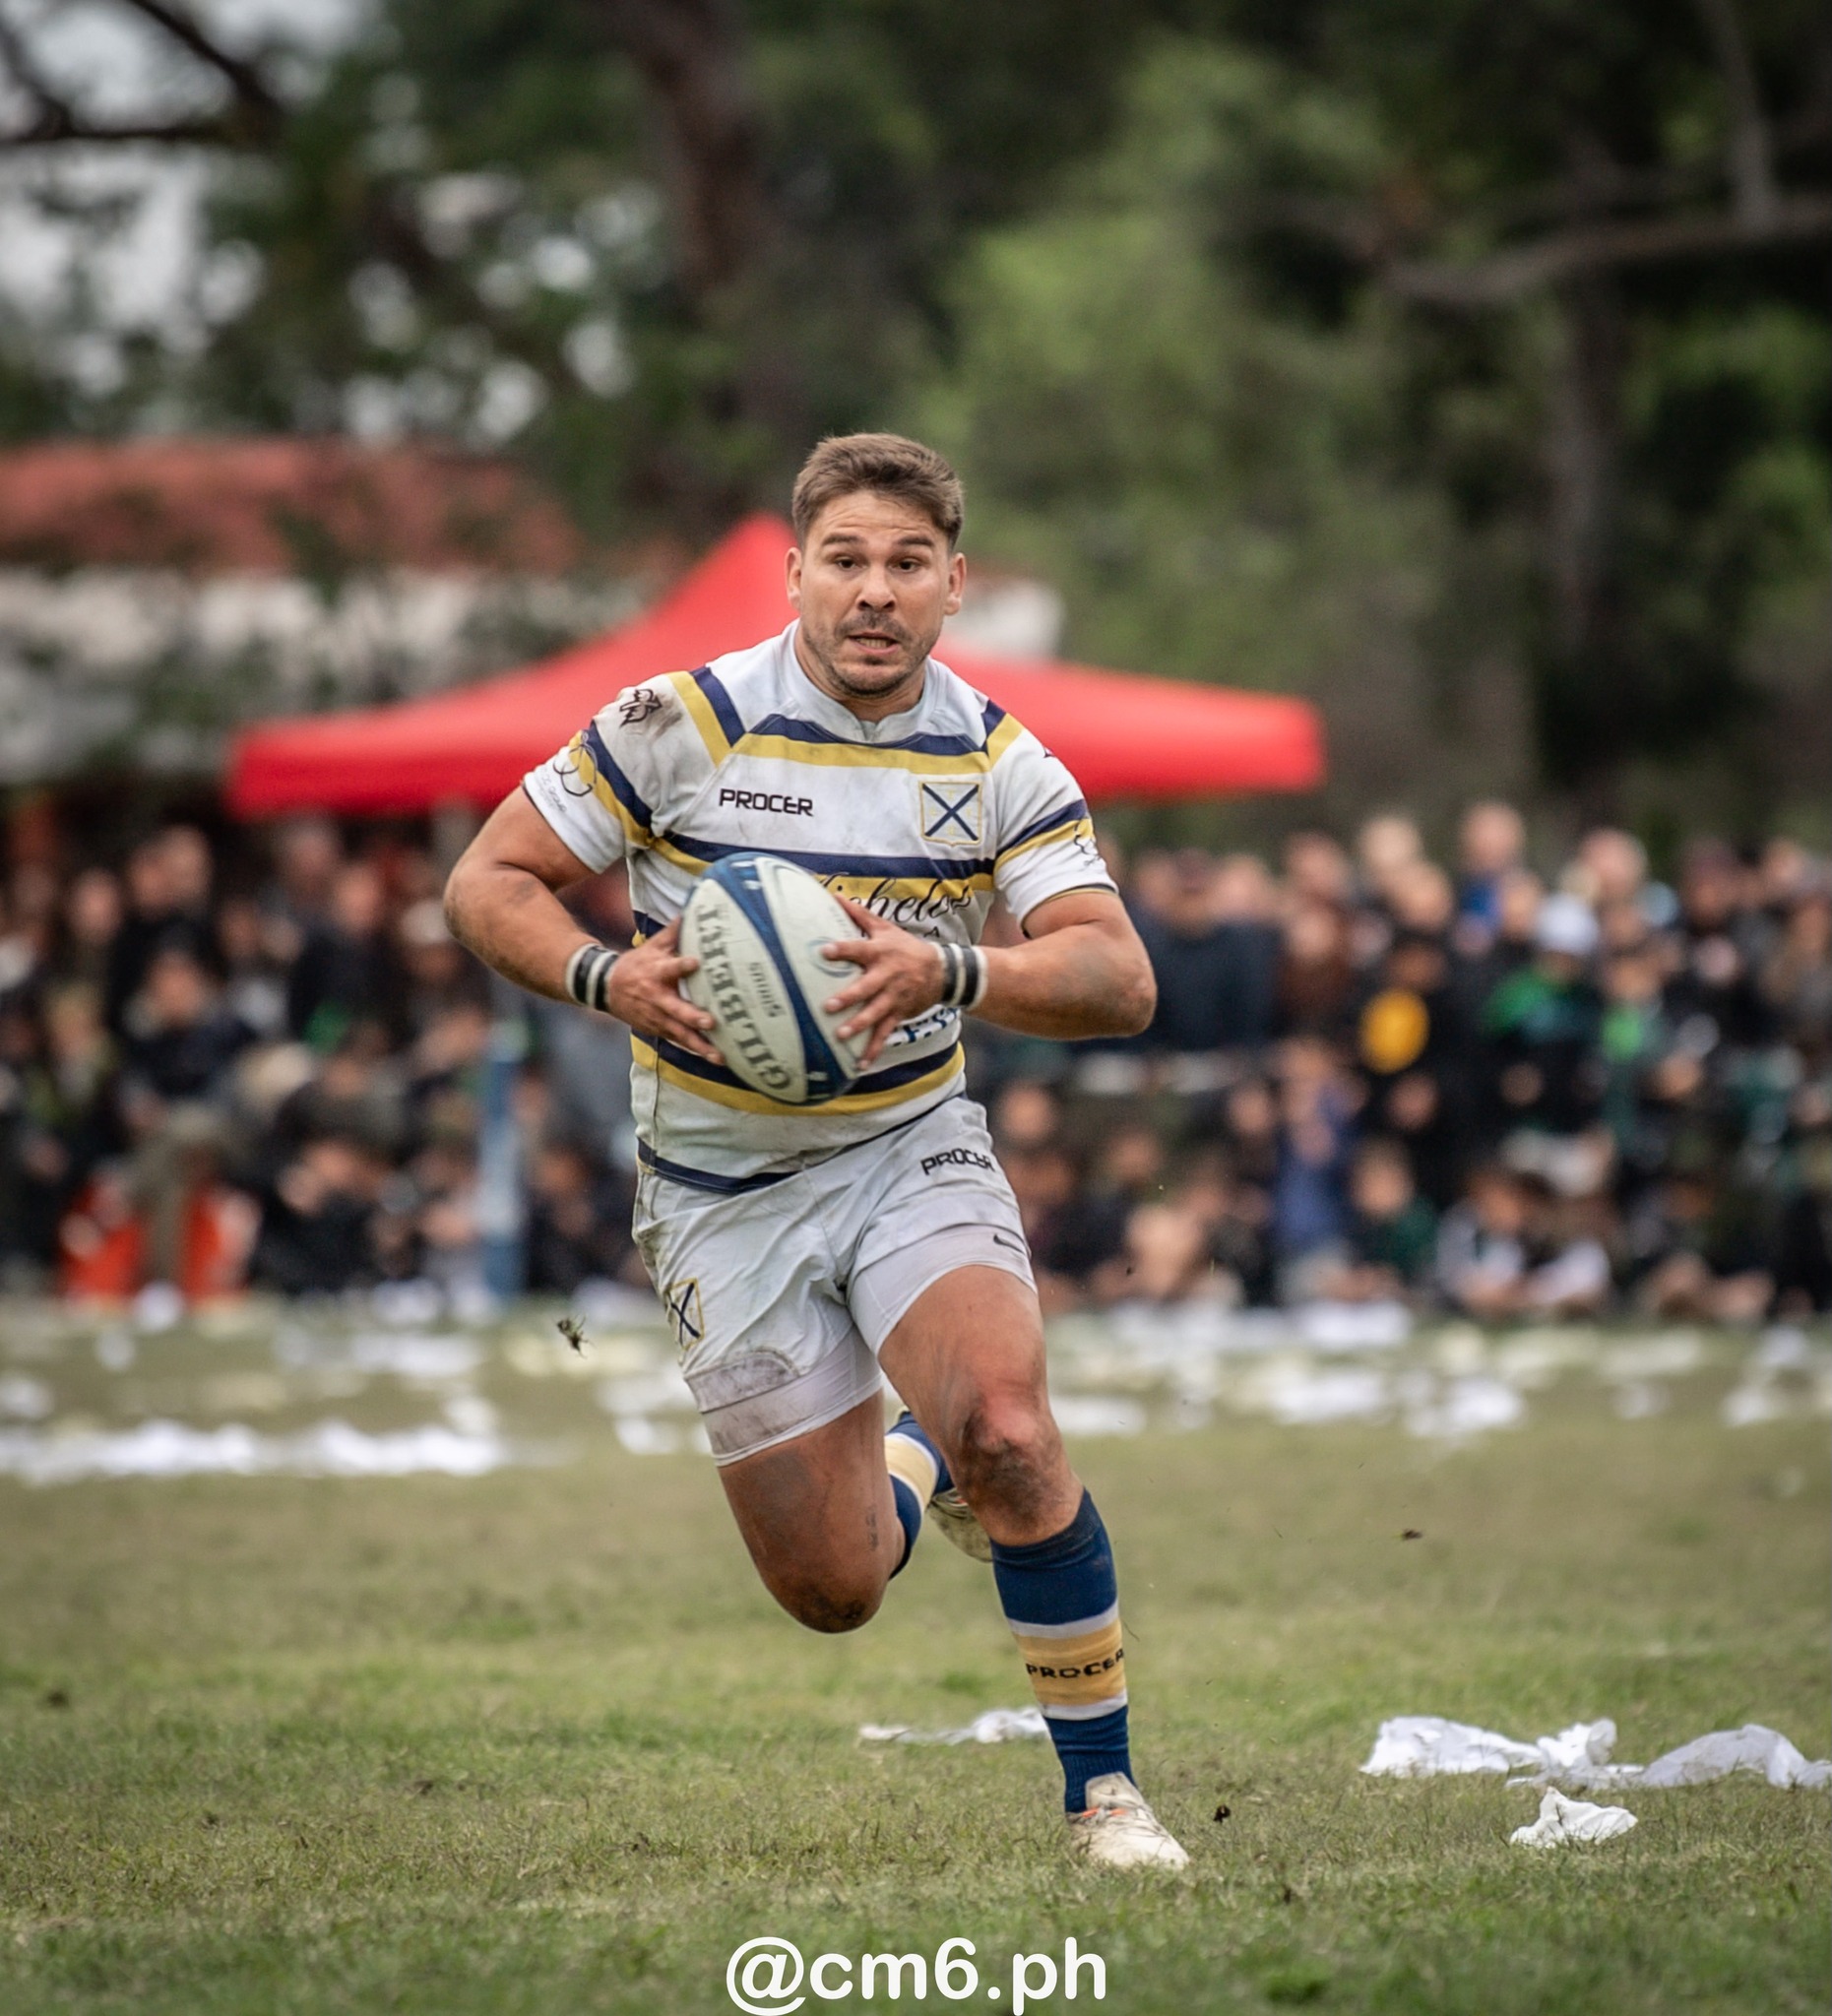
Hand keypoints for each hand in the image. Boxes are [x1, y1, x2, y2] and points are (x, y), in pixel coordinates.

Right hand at [603, 918, 722, 1062]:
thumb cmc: (636, 965)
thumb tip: (692, 909)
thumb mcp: (651, 947)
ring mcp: (657, 1017)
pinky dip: (696, 1051)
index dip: (682, 965)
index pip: (670, 967)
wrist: (605, 989)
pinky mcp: (658, 1030)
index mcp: (655, 972)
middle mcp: (656, 997)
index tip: (695, 962)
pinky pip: (679, 1042)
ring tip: (720, 1056)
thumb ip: (674, 933)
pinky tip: (714, 1058)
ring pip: (679, 1033)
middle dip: (692, 1017)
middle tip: (710, 1022)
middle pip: (676, 1009)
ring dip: (700, 1045)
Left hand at [821, 897, 946, 1065]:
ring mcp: (893, 998)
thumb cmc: (904, 947)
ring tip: (841, 1036)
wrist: (941, 971)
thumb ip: (857, 914)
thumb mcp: (884, 928)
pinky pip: (884, 1033)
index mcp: (880, 953)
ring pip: (875, 1014)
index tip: (824, 951)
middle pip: (866, 988)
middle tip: (828, 1006)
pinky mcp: (898, 1014)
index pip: (858, 949)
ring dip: (859, 1026)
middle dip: (848, 997)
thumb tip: (832, 894)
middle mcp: (886, 976)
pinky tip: (859, 1064)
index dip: (842, 950)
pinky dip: (873, 1050)